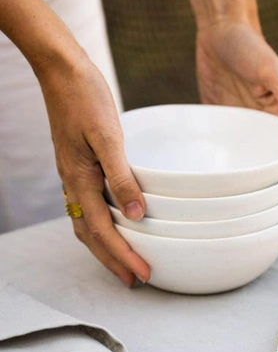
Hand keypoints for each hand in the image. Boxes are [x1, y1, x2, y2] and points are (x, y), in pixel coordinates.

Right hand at [37, 53, 150, 286]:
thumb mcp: (107, 135)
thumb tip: (136, 214)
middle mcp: (73, 182)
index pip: (102, 230)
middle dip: (112, 261)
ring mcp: (72, 175)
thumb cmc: (85, 97)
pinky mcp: (76, 165)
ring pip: (85, 223)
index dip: (122, 255)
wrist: (61, 71)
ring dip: (105, 246)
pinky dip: (100, 224)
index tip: (142, 274)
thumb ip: (121, 176)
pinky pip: (86, 206)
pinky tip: (115, 222)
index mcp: (80, 178)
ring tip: (125, 261)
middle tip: (134, 281)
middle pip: (90, 235)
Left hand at [193, 17, 277, 240]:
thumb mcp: (270, 69)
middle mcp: (266, 128)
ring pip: (256, 171)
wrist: (219, 31)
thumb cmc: (248, 45)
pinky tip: (228, 197)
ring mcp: (244, 131)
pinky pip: (230, 159)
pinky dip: (234, 180)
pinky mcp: (223, 128)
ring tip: (260, 224)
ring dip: (261, 197)